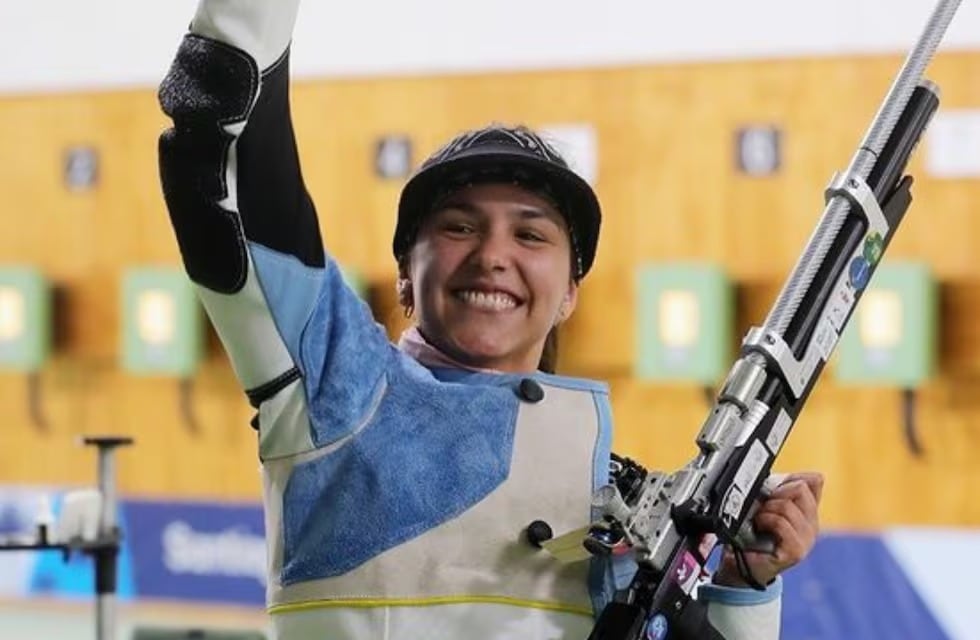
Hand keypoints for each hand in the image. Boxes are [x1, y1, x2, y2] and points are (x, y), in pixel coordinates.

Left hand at [713, 472, 823, 587]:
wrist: (740, 565)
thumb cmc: (753, 534)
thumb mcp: (770, 504)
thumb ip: (787, 489)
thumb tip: (818, 476)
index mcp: (809, 512)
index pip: (812, 482)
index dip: (788, 480)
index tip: (773, 489)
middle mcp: (812, 526)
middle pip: (801, 489)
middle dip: (776, 492)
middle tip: (764, 505)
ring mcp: (806, 540)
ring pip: (788, 506)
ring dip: (767, 508)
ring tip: (760, 518)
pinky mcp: (796, 551)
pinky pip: (781, 523)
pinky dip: (766, 520)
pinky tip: (760, 526)